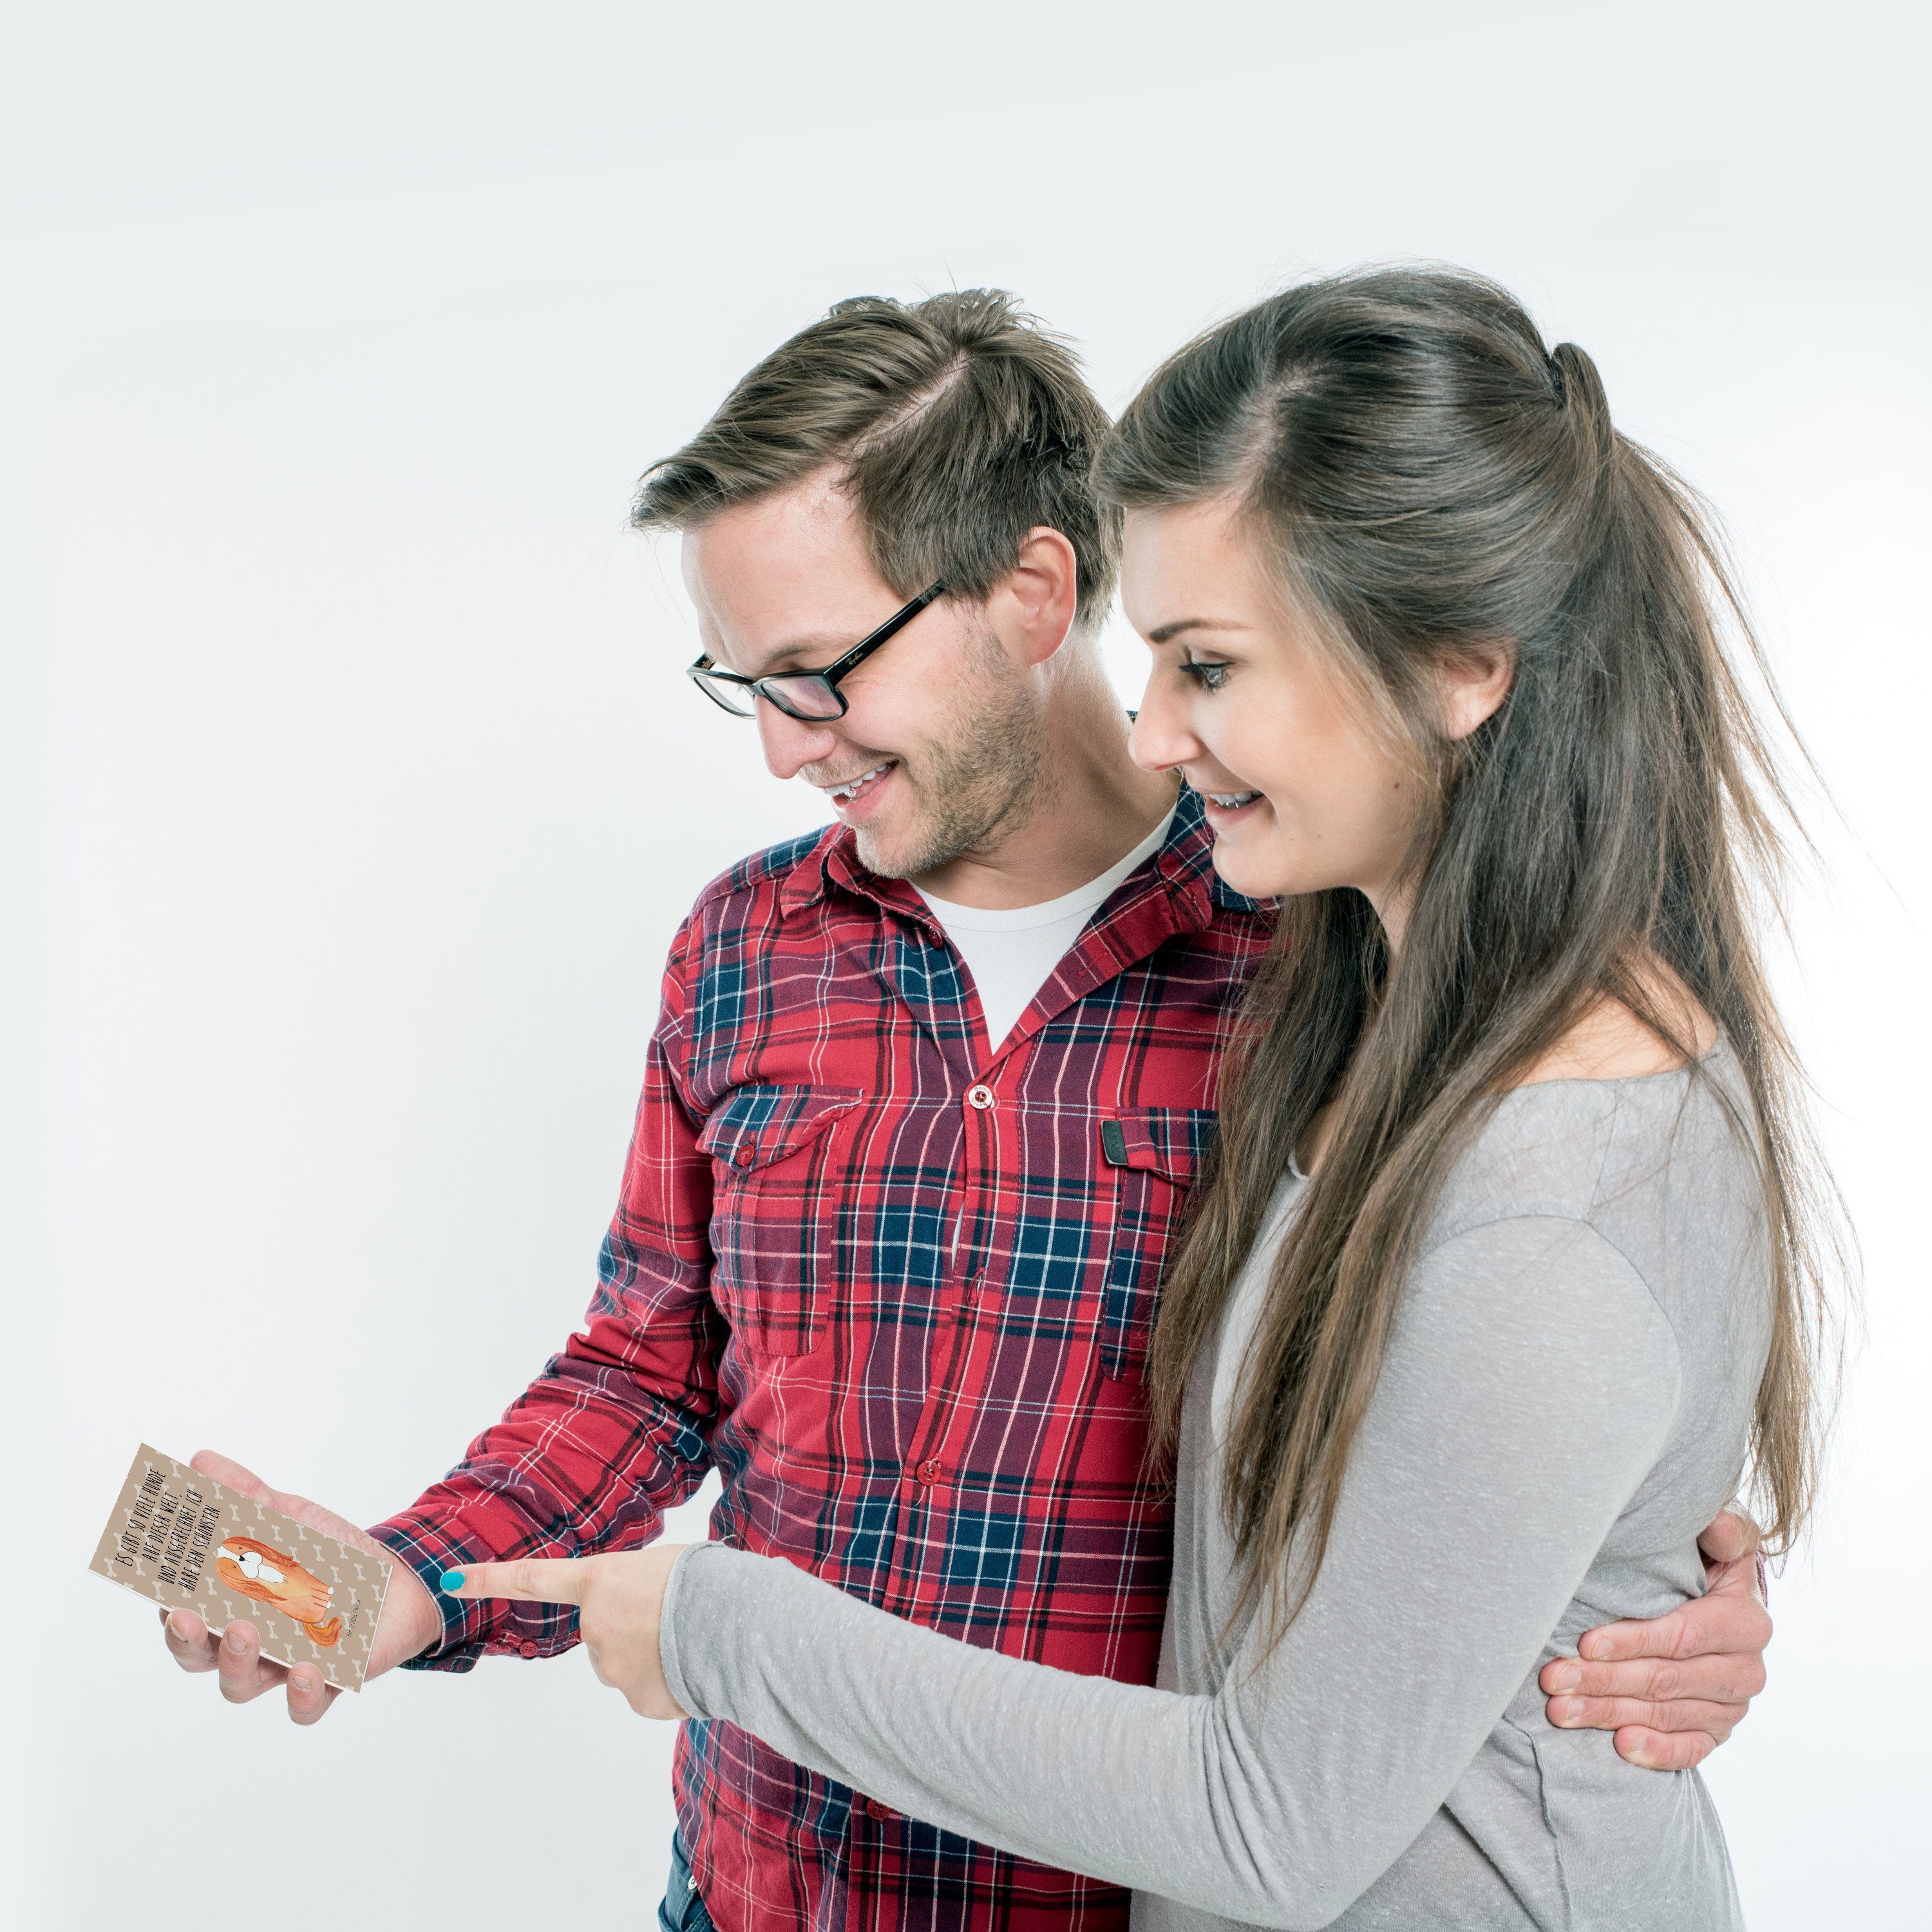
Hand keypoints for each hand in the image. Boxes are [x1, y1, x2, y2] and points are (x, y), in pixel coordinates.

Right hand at [157, 1450, 441, 1724]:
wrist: (397, 1581)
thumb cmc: (329, 1555)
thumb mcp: (289, 1517)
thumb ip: (246, 1495)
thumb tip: (201, 1461)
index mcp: (227, 1605)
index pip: (179, 1613)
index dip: (165, 1606)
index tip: (163, 1590)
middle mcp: (245, 1643)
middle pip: (197, 1656)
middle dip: (187, 1640)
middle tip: (190, 1616)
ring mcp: (281, 1668)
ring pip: (240, 1684)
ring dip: (236, 1661)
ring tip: (247, 1630)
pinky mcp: (325, 1685)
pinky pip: (303, 1707)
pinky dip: (301, 1695)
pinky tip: (308, 1669)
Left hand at [442, 1546, 688, 1717]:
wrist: (738, 1627)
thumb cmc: (707, 1582)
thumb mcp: (664, 1565)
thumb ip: (633, 1588)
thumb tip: (638, 1616)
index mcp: (600, 1580)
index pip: (532, 1579)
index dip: (489, 1579)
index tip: (452, 1580)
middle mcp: (594, 1625)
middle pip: (602, 1632)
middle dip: (632, 1629)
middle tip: (672, 1619)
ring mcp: (612, 1667)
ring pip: (626, 1663)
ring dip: (653, 1657)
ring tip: (690, 1642)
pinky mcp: (636, 1700)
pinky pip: (648, 1691)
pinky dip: (669, 1682)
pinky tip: (692, 1668)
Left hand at [1539, 1507, 1770, 1770]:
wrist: (1717, 1602)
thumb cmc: (1704, 1562)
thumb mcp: (1718, 1541)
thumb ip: (1724, 1531)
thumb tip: (1717, 1523)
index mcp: (1746, 1620)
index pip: (1682, 1636)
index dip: (1633, 1640)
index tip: (1586, 1642)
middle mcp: (1746, 1668)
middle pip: (1665, 1680)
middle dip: (1604, 1680)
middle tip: (1553, 1680)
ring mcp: (1733, 1705)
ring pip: (1665, 1714)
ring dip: (1610, 1713)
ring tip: (1561, 1709)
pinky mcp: (1718, 1730)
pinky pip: (1690, 1749)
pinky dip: (1656, 1750)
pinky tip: (1621, 1746)